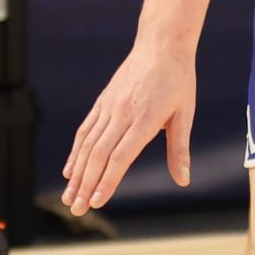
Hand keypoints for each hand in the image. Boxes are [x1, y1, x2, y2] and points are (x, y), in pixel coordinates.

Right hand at [63, 41, 194, 213]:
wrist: (162, 44)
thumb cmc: (178, 79)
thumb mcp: (185, 114)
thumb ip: (180, 149)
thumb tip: (183, 179)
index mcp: (145, 119)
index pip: (121, 156)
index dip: (107, 180)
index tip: (97, 201)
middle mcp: (122, 114)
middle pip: (99, 155)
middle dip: (85, 184)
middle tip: (77, 209)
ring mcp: (109, 107)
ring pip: (87, 144)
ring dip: (76, 173)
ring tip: (70, 196)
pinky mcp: (102, 102)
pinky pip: (85, 130)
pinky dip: (76, 151)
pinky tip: (70, 169)